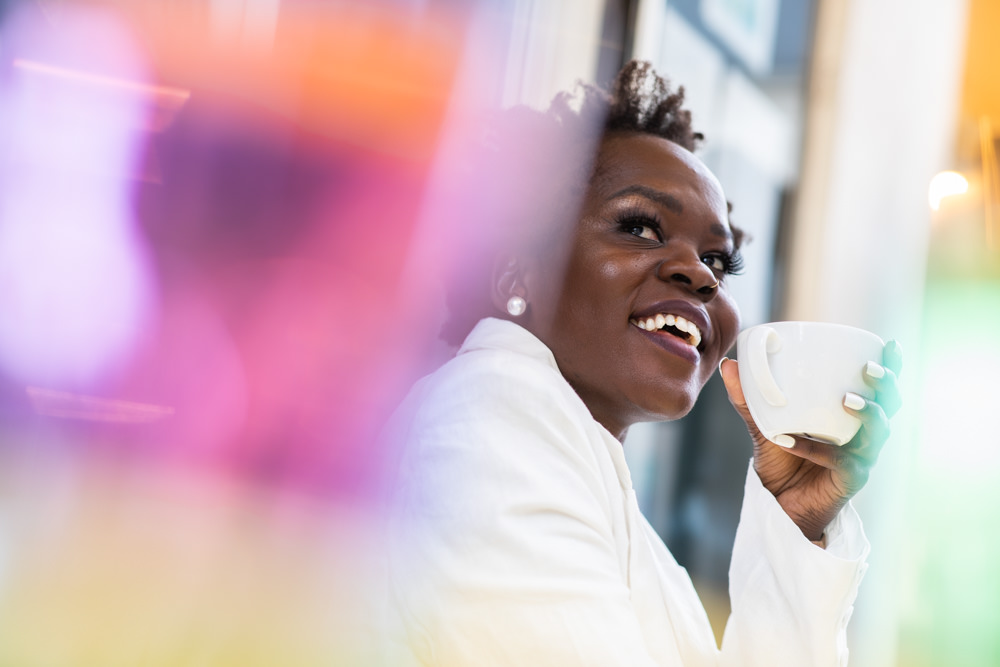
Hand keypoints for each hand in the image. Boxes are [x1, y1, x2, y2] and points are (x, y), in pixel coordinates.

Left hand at [719, 341, 902, 540]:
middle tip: (869, 369)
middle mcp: (863, 433)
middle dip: (886, 385)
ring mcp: (860, 456)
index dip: (892, 366)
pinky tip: (788, 439)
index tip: (890, 344)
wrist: (778, 503)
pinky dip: (814, 448)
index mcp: (851, 413)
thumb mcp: (763, 424)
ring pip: (879, 432)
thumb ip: (748, 399)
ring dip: (869, 413)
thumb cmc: (781, 459)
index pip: (880, 386)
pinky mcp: (850, 479)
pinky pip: (840, 461)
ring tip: (846, 400)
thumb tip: (730, 364)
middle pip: (891, 405)